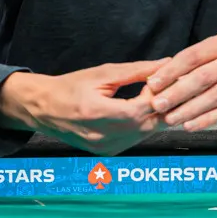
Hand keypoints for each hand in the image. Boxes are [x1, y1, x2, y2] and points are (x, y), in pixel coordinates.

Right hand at [0, 61, 167, 155]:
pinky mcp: (107, 152)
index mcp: (98, 113)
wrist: (45, 108)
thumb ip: (136, 71)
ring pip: (144, 135)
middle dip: (162, 107)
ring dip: (155, 117)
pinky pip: (135, 140)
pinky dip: (143, 126)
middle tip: (171, 90)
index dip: (158, 95)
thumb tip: (165, 64)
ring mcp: (105, 148)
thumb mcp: (103, 73)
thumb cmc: (71, 86)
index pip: (141, 109)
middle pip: (147, 125)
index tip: (165, 80)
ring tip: (160, 99)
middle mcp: (102, 136)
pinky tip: (145, 112)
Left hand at [142, 34, 216, 130]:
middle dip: (177, 91)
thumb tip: (161, 82)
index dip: (171, 70)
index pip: (193, 55)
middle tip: (157, 104)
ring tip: (170, 119)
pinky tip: (191, 126)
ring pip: (215, 95)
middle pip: (203, 76)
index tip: (152, 84)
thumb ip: (199, 69)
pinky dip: (208, 119)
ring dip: (190, 109)